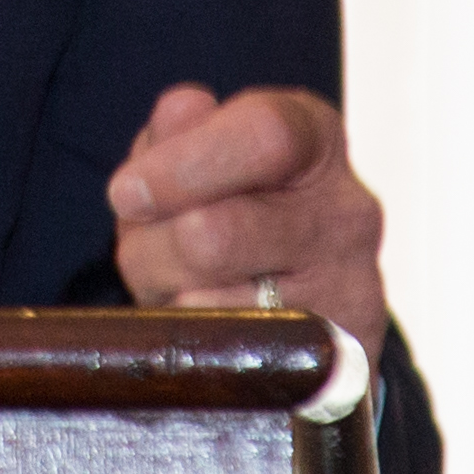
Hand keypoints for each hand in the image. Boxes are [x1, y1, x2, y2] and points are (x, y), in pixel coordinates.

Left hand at [108, 84, 390, 353]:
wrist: (315, 309)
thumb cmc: (243, 207)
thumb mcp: (208, 154)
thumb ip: (182, 128)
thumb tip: (181, 112)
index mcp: (315, 139)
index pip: (264, 136)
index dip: (180, 165)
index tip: (127, 192)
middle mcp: (346, 212)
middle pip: (212, 234)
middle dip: (150, 246)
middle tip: (146, 246)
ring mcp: (346, 290)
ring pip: (203, 304)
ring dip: (165, 296)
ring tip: (182, 282)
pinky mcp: (329, 360)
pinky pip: (221, 356)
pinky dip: (192, 339)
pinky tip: (208, 320)